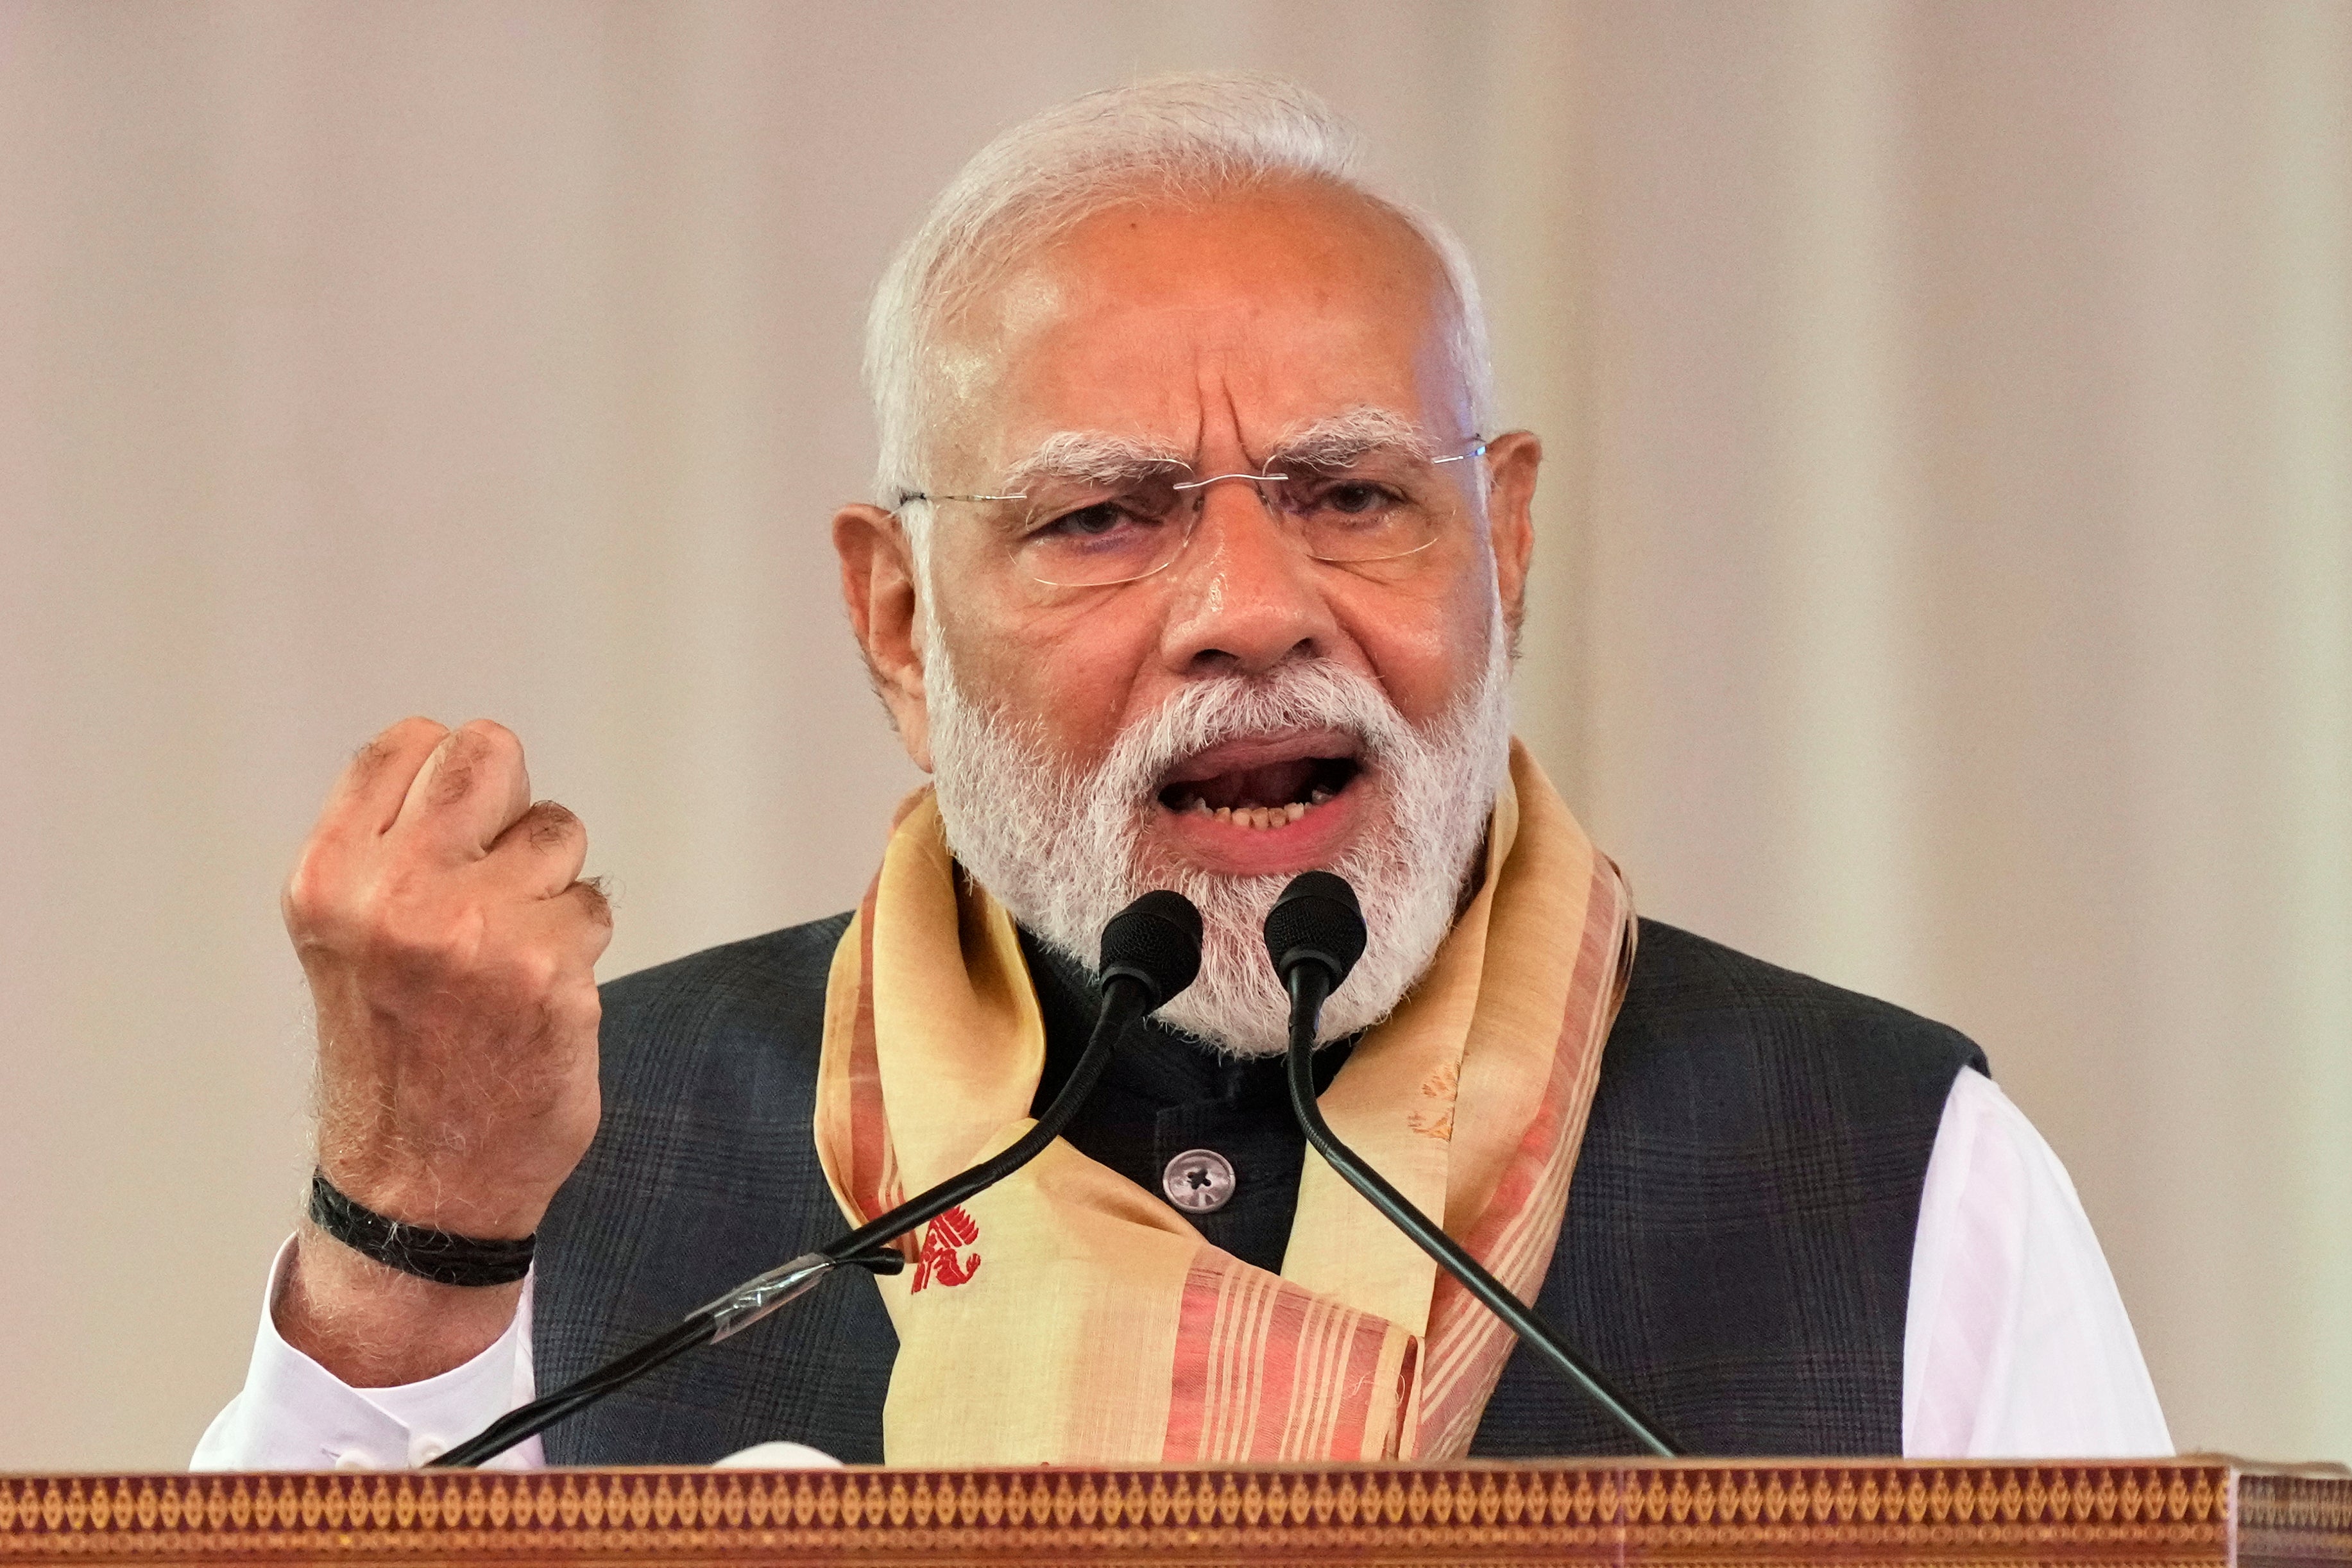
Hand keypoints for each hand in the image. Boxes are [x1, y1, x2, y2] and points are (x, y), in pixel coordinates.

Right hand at [286, 717, 611, 1240]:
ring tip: (508, 955)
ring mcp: (478, 929)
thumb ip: (392, 853)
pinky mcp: (551, 970)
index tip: (456, 829)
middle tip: (498, 873)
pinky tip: (537, 999)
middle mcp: (397, 893)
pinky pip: (593, 905)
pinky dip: (578, 946)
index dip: (451, 779)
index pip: (410, 744)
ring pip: (558, 832)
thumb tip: (470, 776)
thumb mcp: (347, 937)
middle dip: (509, 804)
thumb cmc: (391, 1058)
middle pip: (491, 755)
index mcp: (332, 878)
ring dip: (550, 885)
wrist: (415, 1185)